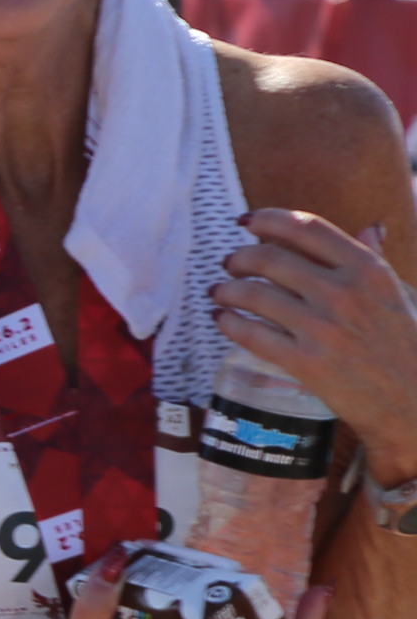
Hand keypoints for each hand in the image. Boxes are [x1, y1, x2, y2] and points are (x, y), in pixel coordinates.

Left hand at [217, 212, 416, 477]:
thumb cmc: (401, 343)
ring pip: (253, 294)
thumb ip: (374, 260)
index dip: (268, 219)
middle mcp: (344, 293)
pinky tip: (222, 319)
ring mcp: (323, 328)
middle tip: (230, 264)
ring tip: (220, 292)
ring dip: (227, 290)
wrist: (411, 399)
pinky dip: (228, 322)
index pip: (307, 228)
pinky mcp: (305, 362)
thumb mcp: (395, 293)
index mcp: (368, 270)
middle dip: (240, 258)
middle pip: (270, 258)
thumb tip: (370, 227)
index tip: (247, 222)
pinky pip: (251, 334)